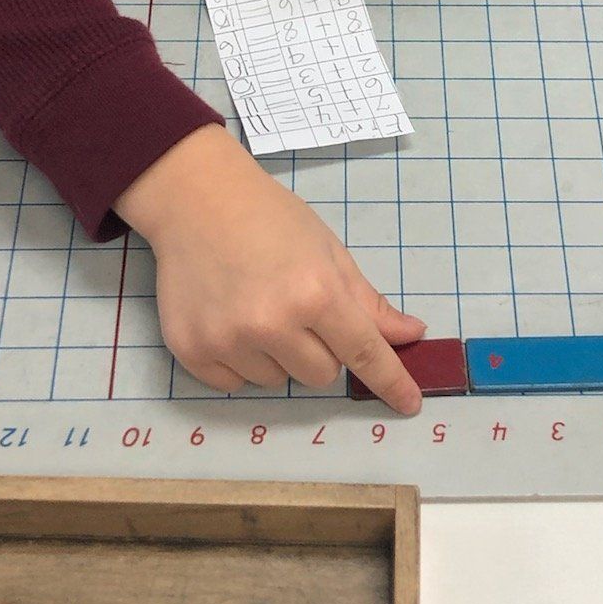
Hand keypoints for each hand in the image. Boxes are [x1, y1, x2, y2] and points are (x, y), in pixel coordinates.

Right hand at [116, 124, 426, 412]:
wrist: (197, 200)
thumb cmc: (270, 219)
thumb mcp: (329, 252)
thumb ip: (368, 302)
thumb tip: (410, 335)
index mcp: (315, 293)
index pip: (364, 353)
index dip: (391, 382)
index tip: (409, 404)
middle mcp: (272, 324)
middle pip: (321, 375)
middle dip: (320, 350)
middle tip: (297, 309)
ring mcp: (228, 341)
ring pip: (277, 381)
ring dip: (277, 356)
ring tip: (256, 307)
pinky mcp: (192, 351)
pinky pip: (233, 384)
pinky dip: (239, 363)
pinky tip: (229, 320)